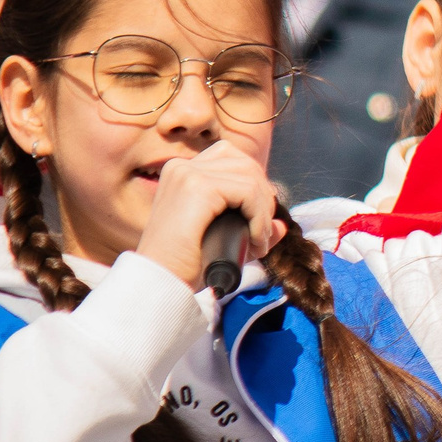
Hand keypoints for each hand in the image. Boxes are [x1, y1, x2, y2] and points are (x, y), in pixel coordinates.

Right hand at [135, 142, 284, 291]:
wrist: (160, 282)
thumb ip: (250, 229)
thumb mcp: (221, 240)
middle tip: (262, 234)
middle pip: (245, 164)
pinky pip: (248, 193)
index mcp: (182, 172)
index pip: (232, 159)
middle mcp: (182, 167)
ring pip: (251, 178)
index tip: (257, 220)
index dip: (254, 186)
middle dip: (263, 198)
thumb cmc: (184, 265)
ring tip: (259, 242)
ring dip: (263, 212)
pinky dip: (260, 219)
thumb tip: (281, 226)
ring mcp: (187, 174)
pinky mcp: (197, 188)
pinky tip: (256, 242)